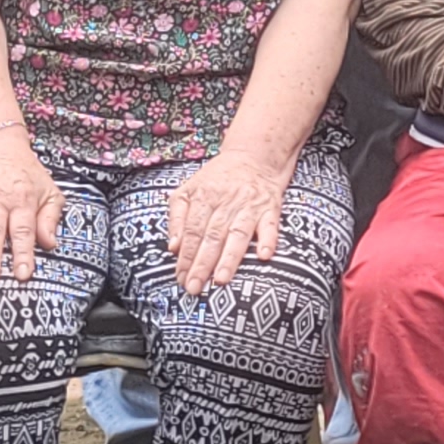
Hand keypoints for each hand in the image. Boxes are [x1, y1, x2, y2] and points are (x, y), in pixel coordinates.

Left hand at [166, 144, 290, 292]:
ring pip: (238, 234)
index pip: (192, 231)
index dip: (186, 255)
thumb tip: (173, 247)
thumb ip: (177, 217)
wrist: (254, 156)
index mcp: (204, 196)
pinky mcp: (270, 208)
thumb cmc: (218, 178)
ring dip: (230, 258)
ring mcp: (250, 205)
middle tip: (194, 287)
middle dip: (202, 264)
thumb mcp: (189, 189)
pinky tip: (264, 256)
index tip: (180, 277)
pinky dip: (269, 240)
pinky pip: (271, 225)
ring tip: (220, 280)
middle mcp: (226, 201)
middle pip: (212, 236)